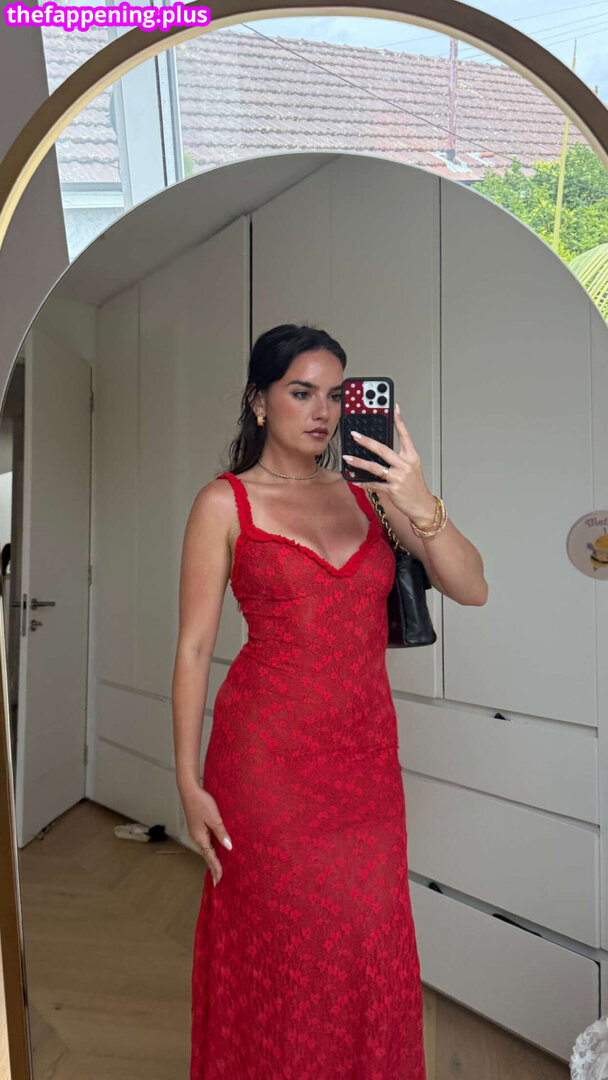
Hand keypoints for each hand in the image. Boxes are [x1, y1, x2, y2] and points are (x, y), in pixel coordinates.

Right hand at [180, 784, 231, 886]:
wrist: (189, 790)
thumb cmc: (201, 802)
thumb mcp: (214, 818)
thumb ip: (221, 833)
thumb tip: (228, 847)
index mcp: (200, 837)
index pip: (210, 857)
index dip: (216, 868)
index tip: (220, 880)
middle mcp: (196, 837)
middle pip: (207, 856)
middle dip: (213, 868)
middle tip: (218, 881)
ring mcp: (196, 833)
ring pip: (206, 849)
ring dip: (212, 859)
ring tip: (218, 869)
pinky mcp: (197, 827)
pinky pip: (205, 842)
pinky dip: (210, 850)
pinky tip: (214, 851)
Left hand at [343, 403, 435, 523]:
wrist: (422, 505)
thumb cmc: (415, 486)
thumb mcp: (411, 468)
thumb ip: (398, 459)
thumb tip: (377, 452)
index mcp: (411, 457)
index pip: (405, 435)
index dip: (399, 421)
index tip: (394, 408)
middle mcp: (405, 465)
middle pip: (383, 449)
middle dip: (366, 441)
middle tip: (355, 435)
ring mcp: (399, 477)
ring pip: (374, 467)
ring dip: (359, 462)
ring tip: (347, 458)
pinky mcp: (393, 490)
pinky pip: (374, 484)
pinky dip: (363, 482)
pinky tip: (355, 480)